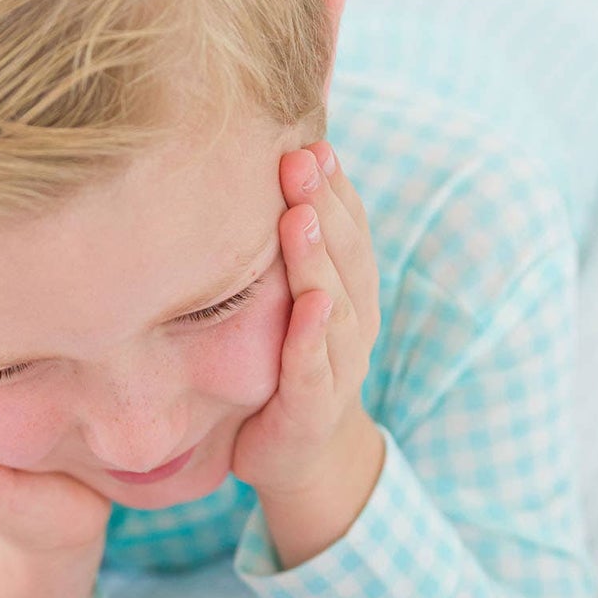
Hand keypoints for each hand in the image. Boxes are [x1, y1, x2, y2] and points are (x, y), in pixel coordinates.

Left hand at [231, 141, 384, 565]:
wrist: (297, 455)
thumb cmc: (282, 364)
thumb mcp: (281, 300)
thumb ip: (279, 249)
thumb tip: (244, 172)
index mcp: (347, 288)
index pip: (348, 226)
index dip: (333, 186)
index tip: (309, 141)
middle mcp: (352, 319)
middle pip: (345, 253)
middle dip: (324, 204)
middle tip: (300, 160)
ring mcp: (338, 364)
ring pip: (336, 303)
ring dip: (320, 259)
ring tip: (302, 217)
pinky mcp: (314, 408)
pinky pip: (315, 367)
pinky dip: (314, 337)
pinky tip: (310, 306)